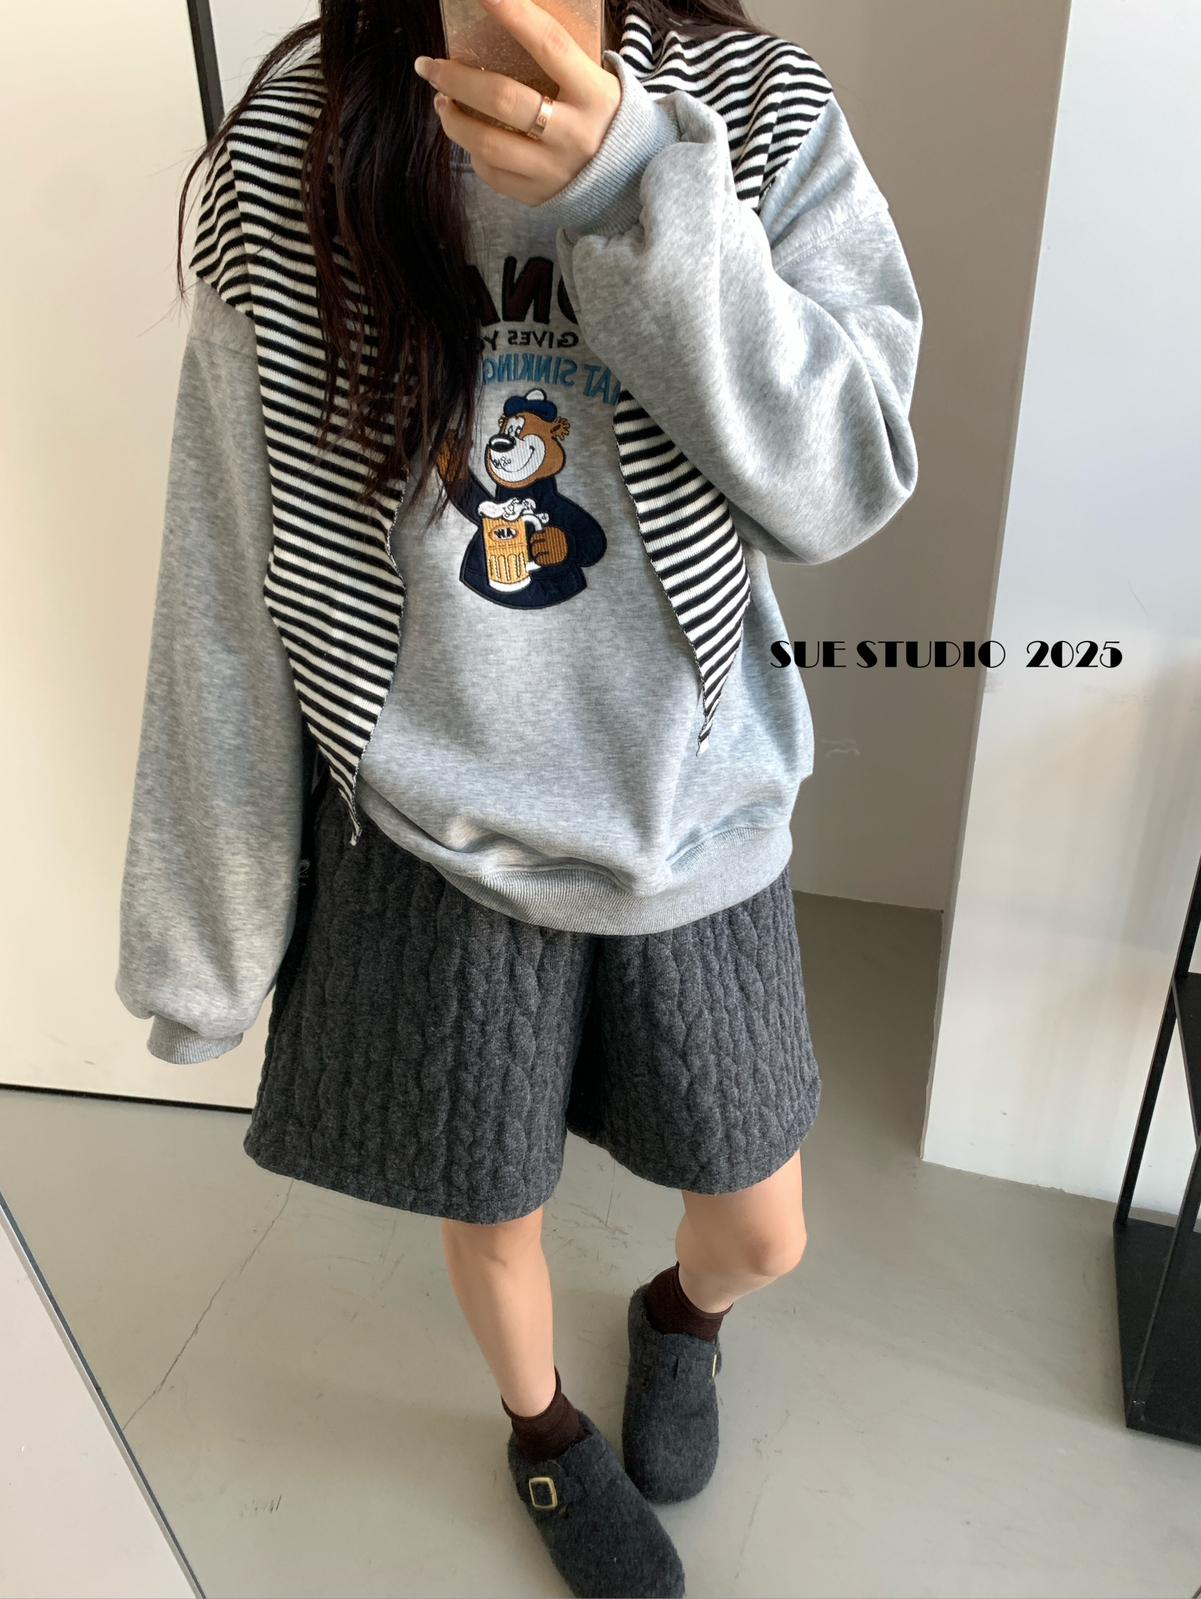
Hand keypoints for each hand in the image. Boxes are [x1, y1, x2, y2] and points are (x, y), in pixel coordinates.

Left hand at [413, 0, 621, 204]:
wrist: (631, 179)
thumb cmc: (605, 116)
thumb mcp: (596, 82)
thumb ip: (558, 61)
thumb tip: (503, 22)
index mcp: (594, 94)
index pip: (549, 44)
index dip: (513, 14)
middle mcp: (574, 134)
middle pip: (503, 100)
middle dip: (457, 79)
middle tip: (430, 66)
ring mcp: (555, 170)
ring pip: (488, 143)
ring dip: (454, 119)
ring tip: (442, 102)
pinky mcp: (540, 196)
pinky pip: (493, 174)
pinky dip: (475, 152)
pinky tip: (471, 137)